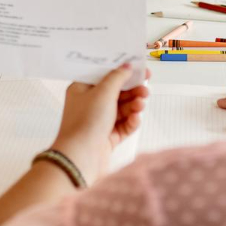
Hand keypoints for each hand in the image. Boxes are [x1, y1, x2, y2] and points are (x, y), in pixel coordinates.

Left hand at [50, 64, 147, 182]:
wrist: (81, 158)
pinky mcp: (106, 137)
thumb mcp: (103, 93)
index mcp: (82, 89)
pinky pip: (123, 125)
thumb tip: (127, 66)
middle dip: (132, 91)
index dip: (122, 70)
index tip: (140, 69)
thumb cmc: (86, 122)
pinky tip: (135, 119)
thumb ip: (117, 77)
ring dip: (133, 105)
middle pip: (116, 92)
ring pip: (122, 109)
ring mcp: (98, 122)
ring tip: (140, 105)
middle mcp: (89, 104)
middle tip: (145, 90)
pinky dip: (131, 121)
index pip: (104, 75)